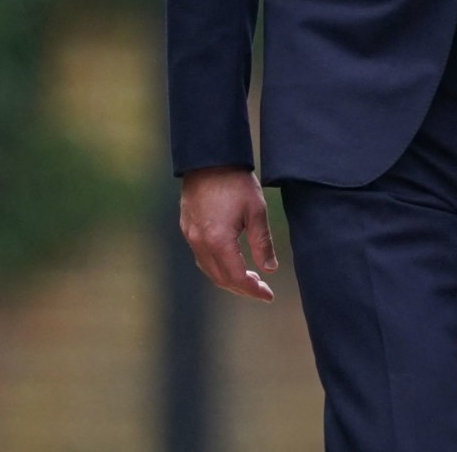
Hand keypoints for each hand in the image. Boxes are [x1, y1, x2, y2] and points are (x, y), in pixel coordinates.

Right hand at [179, 166, 277, 301]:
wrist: (209, 161)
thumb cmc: (236, 183)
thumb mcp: (257, 211)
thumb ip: (262, 242)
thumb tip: (269, 268)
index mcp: (219, 241)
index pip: (236, 277)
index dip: (253, 290)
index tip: (269, 296)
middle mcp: (200, 243)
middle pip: (220, 278)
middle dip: (242, 288)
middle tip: (262, 290)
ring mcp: (190, 237)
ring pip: (209, 270)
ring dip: (229, 279)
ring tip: (251, 279)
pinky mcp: (187, 229)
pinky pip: (201, 257)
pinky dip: (217, 266)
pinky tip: (231, 263)